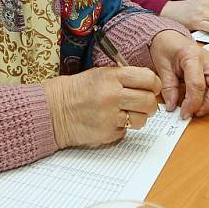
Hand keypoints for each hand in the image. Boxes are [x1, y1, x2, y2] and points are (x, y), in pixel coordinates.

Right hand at [43, 66, 160, 148]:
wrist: (54, 110)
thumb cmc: (77, 90)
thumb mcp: (100, 74)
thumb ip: (124, 77)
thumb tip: (149, 84)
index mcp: (112, 77)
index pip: (148, 79)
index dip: (154, 84)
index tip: (152, 88)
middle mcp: (113, 95)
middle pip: (149, 102)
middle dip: (149, 104)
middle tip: (143, 104)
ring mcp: (110, 116)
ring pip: (141, 120)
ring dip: (137, 118)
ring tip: (124, 114)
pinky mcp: (108, 133)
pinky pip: (126, 131)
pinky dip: (121, 127)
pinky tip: (109, 121)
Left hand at [149, 30, 208, 119]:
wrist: (167, 34)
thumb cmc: (164, 46)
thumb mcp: (161, 66)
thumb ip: (168, 87)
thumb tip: (173, 106)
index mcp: (192, 56)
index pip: (198, 84)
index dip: (192, 103)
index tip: (184, 114)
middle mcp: (207, 59)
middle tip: (196, 113)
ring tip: (197, 109)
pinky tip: (198, 101)